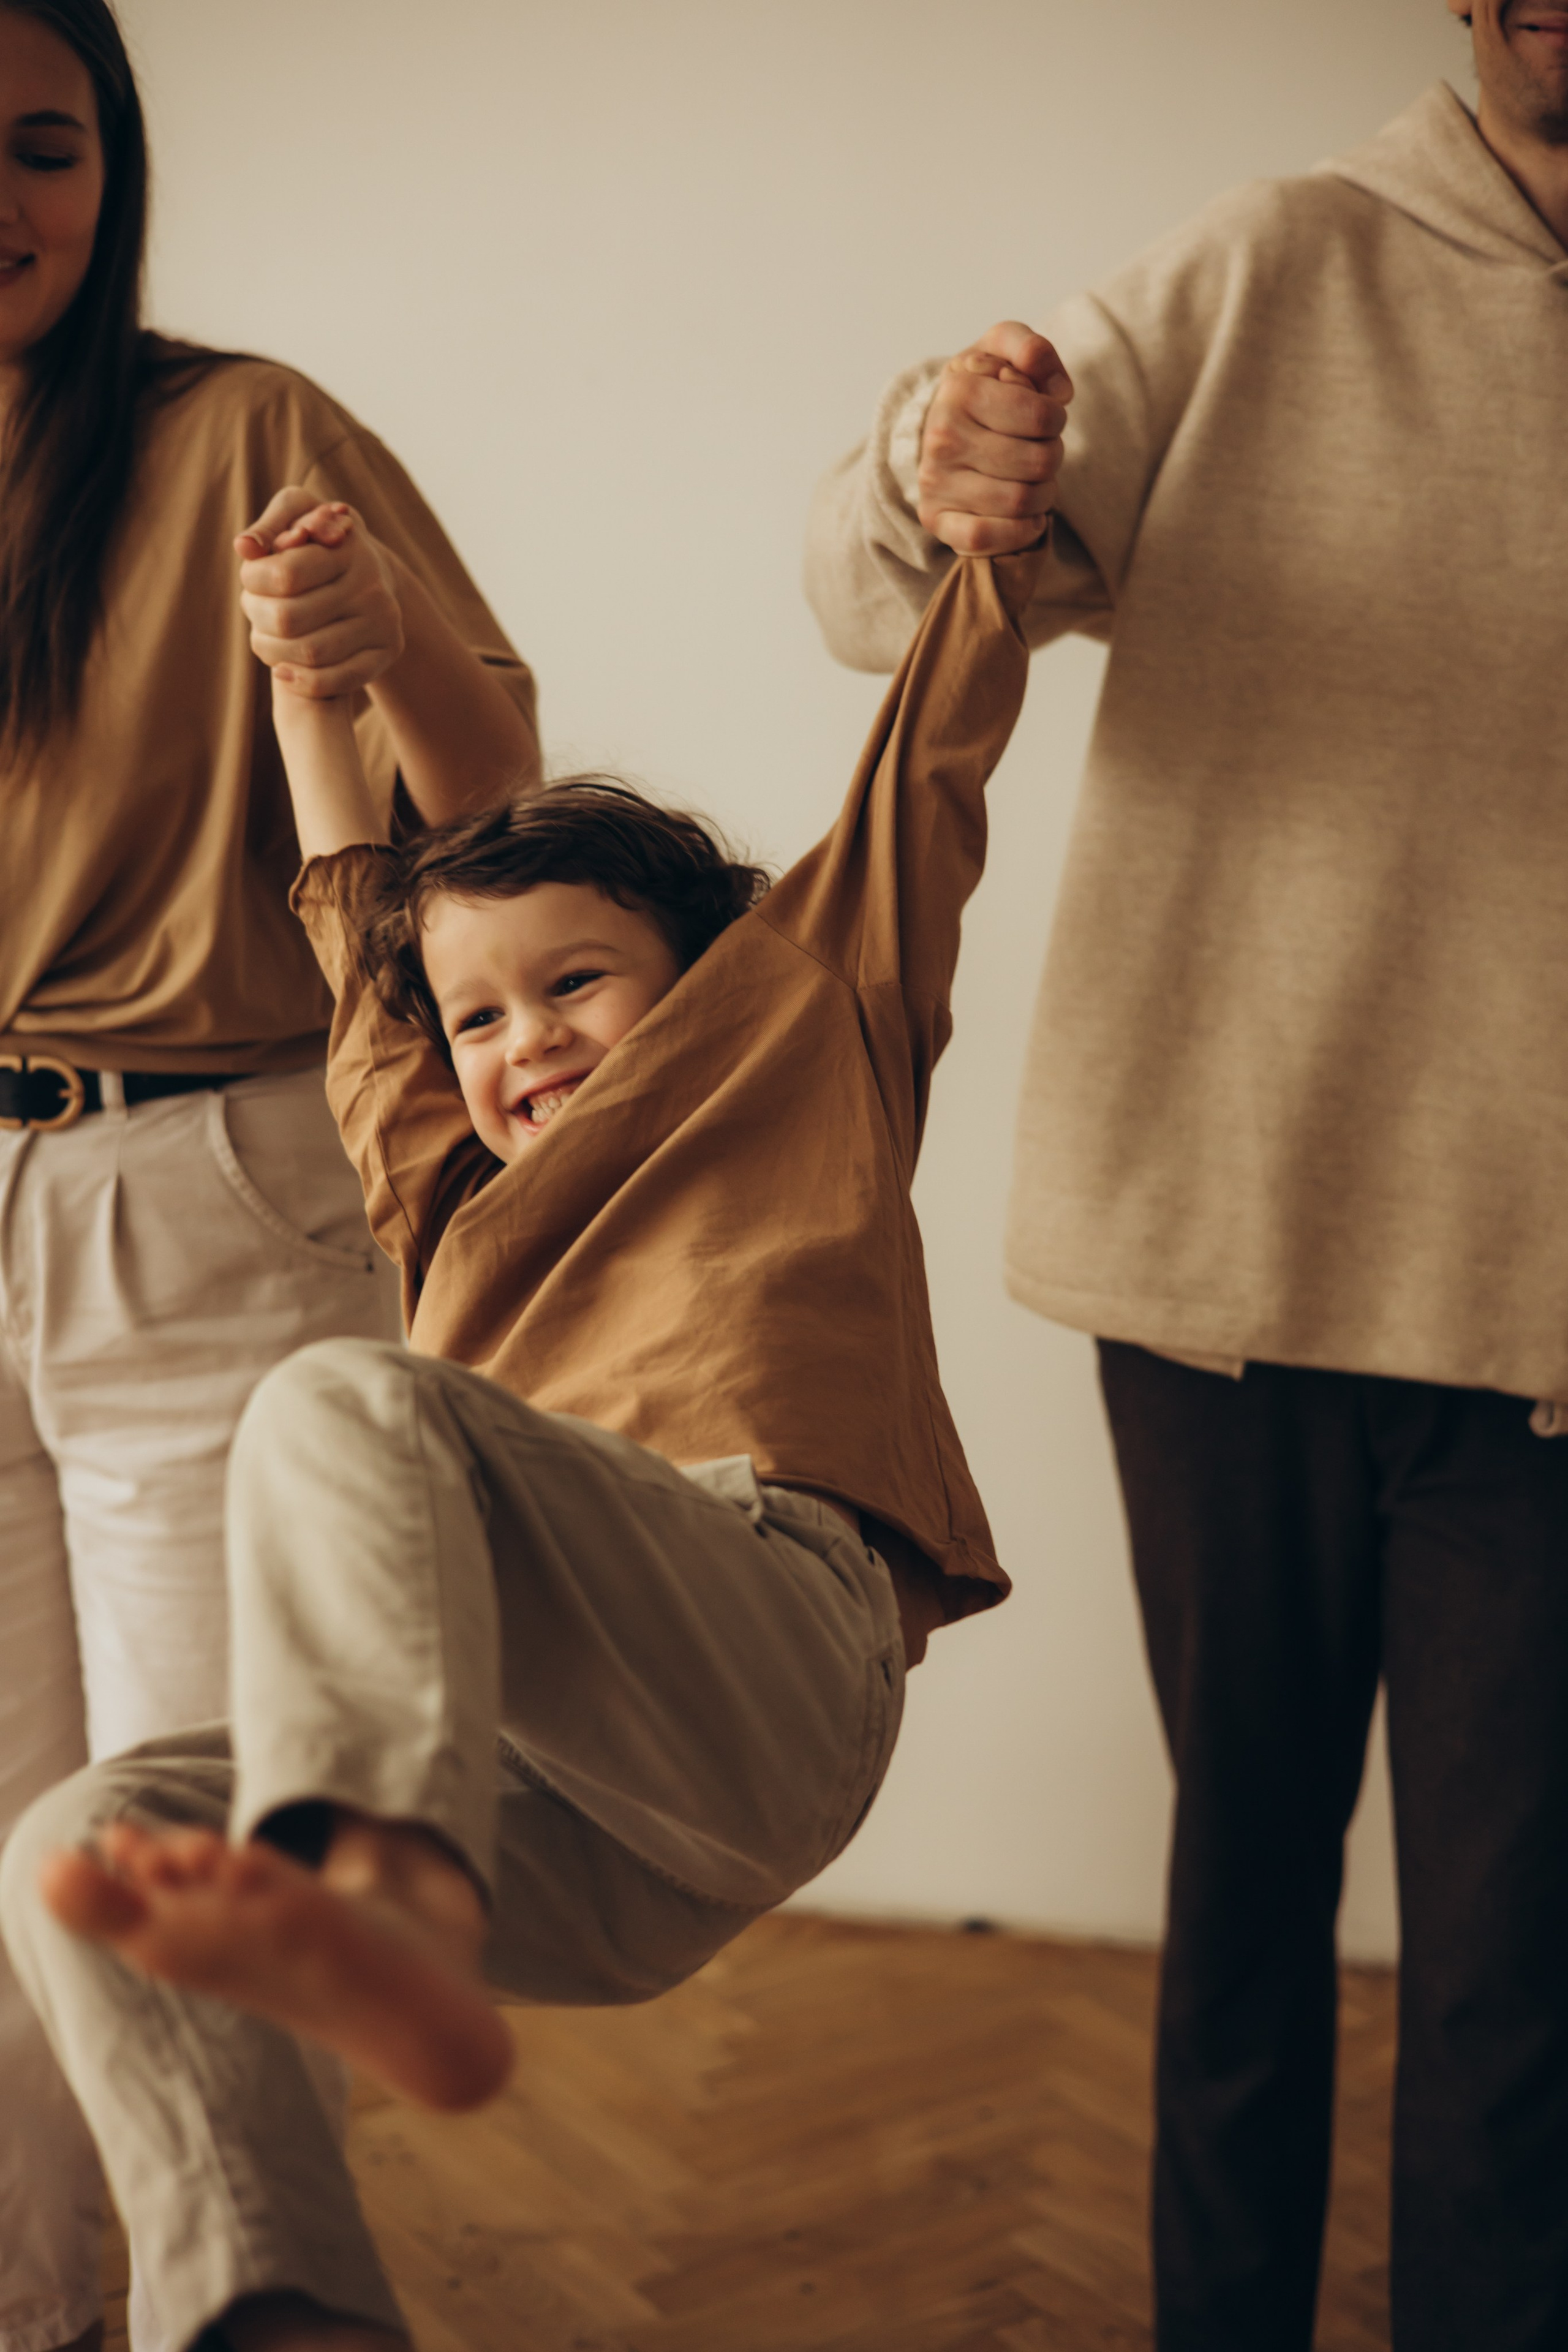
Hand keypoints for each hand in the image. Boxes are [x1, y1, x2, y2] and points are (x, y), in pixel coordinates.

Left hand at [236, 488, 405, 697]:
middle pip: (289, 619)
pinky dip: (300, 682)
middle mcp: (371, 587)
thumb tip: (244, 547)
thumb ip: (269, 526)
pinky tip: (282, 671)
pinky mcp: (385, 654)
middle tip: (254, 607)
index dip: (253, 579)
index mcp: (348, 548)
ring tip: (265, 636)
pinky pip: (335, 681)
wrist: (375, 577)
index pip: (284, 575)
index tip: (251, 576)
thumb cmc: (322, 544)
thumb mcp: (299, 516)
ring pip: (308, 654)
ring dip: (271, 650)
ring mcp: (383, 624)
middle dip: (257, 615)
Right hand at [916, 321, 1072, 556]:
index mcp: (960, 390)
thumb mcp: (1001, 350)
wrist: (936, 425)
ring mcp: (935, 482)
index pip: (1043, 416)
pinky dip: (1020, 531)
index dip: (1056, 418)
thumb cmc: (982, 388)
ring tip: (1035, 481)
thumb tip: (1061, 391)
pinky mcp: (935, 519)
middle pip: (1038, 462)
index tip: (1045, 417)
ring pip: (1020, 502)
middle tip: (1041, 450)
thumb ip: (1032, 349)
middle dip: (1052, 457)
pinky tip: (1028, 516)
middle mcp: (941, 437)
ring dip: (1044, 495)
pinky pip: (986, 539)